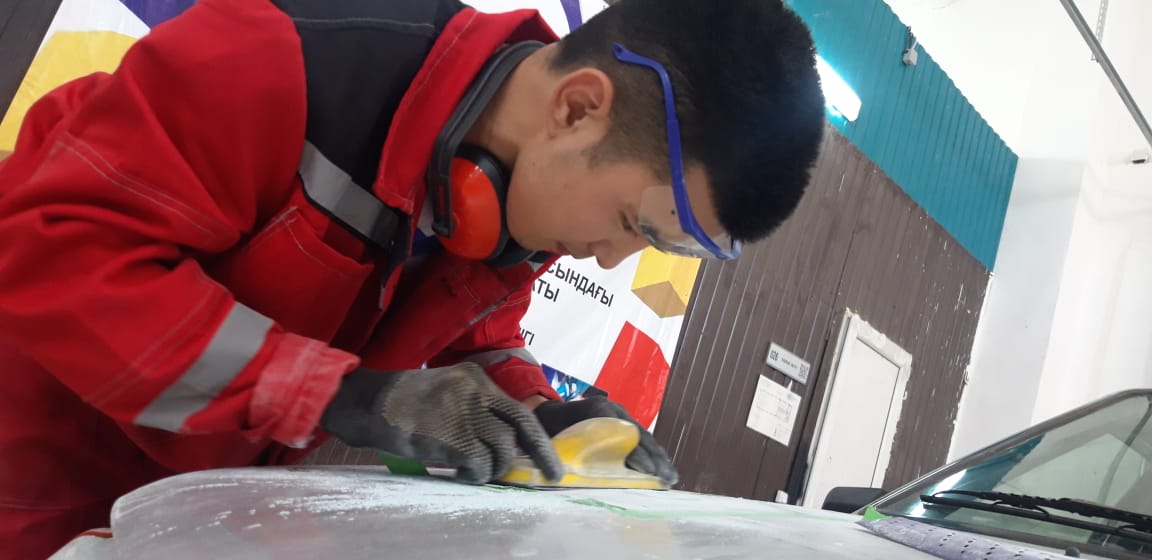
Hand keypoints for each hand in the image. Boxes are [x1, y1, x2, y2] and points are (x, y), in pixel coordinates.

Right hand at [320, 364, 561, 483]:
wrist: (367, 404)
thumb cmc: (404, 404)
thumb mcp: (446, 393)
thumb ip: (475, 409)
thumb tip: (506, 443)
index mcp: (475, 377)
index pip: (516, 409)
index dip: (535, 436)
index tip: (548, 456)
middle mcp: (474, 390)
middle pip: (521, 424)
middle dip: (541, 452)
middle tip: (551, 473)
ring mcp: (463, 412)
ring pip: (502, 447)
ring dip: (496, 466)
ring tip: (478, 470)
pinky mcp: (451, 435)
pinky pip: (480, 463)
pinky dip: (478, 474)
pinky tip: (464, 473)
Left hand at [533, 396, 678, 485]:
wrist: (547, 409)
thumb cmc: (547, 425)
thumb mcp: (547, 436)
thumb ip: (554, 452)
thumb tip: (556, 477)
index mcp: (596, 409)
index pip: (622, 432)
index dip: (635, 452)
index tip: (646, 470)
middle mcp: (613, 409)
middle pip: (639, 434)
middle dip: (655, 457)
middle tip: (666, 478)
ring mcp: (621, 414)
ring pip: (645, 436)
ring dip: (659, 457)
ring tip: (670, 477)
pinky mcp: (624, 422)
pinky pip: (642, 438)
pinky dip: (653, 453)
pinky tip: (662, 469)